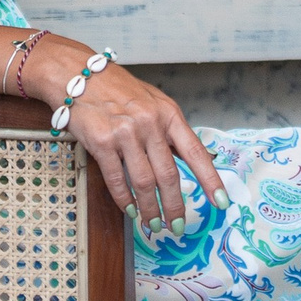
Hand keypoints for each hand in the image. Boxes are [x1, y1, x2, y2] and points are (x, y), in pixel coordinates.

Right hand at [20, 36, 227, 233]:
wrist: (78, 76)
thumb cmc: (117, 89)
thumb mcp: (153, 102)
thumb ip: (170, 130)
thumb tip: (189, 159)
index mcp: (168, 114)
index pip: (196, 153)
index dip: (210, 180)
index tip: (221, 201)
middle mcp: (150, 123)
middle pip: (169, 175)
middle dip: (175, 206)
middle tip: (178, 225)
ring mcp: (125, 133)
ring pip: (144, 182)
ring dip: (150, 208)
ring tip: (153, 223)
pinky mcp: (102, 142)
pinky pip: (117, 179)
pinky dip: (125, 199)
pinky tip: (130, 209)